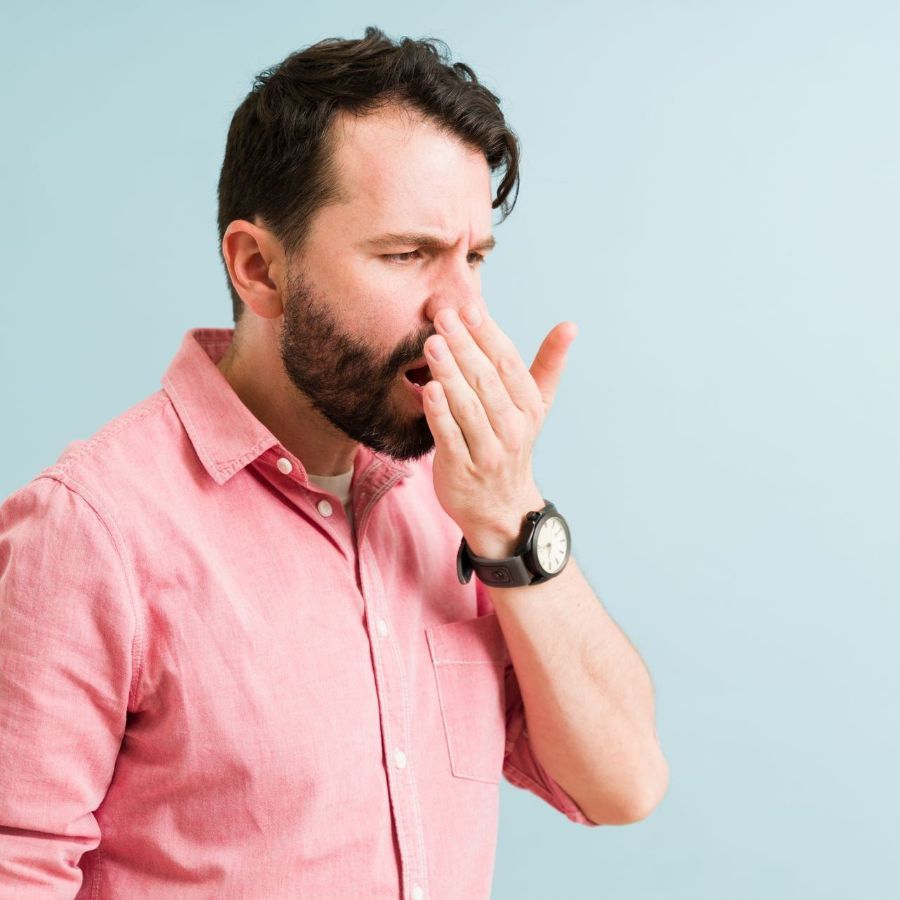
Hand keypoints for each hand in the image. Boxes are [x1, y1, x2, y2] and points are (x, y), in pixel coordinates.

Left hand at [422, 301, 576, 557]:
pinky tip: (428, 388)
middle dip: (465, 346)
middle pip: (487, 381)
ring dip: (450, 373)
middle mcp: (513, 429)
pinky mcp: (462, 470)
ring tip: (432, 343)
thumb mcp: (534, 407)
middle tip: (444, 317)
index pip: (509, 363)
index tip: (470, 307)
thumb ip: (548, 365)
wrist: (500, 508)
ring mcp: (488, 451)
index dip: (489, 334)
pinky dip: (440, 413)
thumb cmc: (510, 444)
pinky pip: (450, 437)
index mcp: (529, 407)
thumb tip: (570, 325)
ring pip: (469, 406)